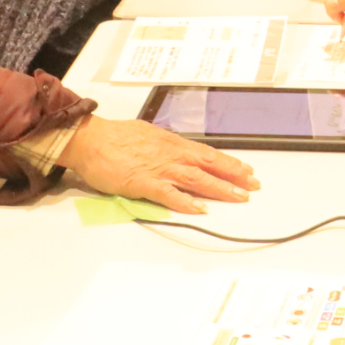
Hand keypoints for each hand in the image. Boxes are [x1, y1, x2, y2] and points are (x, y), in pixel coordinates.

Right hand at [57, 116, 260, 214]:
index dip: (228, 163)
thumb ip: (162, 145)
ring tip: (239, 197)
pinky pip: (169, 194)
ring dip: (220, 188)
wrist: (90, 139)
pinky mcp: (144, 183)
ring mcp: (159, 169)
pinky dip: (186, 203)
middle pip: (209, 165)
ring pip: (197, 179)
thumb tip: (174, 150)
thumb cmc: (114, 137)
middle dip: (234, 176)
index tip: (246, 170)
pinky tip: (200, 210)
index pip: (207, 154)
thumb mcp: (147, 134)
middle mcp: (171, 154)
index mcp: (171, 143)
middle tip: (254, 185)